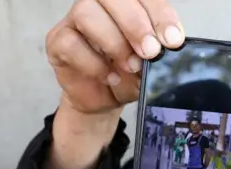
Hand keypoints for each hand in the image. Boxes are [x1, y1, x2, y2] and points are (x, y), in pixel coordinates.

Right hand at [46, 0, 184, 114]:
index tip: (173, 40)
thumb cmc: (127, 74)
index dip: (159, 13)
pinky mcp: (57, 41)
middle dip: (135, 24)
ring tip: (130, 66)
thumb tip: (166, 51)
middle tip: (150, 52)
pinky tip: (110, 76)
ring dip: (113, 41)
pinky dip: (93, 63)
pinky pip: (70, 43)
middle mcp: (100, 4)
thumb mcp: (150, 65)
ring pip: (86, 12)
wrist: (104, 99)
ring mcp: (74, 20)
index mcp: (127, 3)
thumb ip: (157, 53)